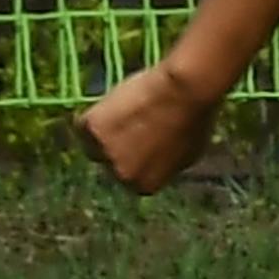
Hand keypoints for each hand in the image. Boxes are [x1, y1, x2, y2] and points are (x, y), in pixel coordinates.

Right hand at [78, 58, 226, 196]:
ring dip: (103, 128)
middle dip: (116, 143)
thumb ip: (164, 167)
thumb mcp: (187, 154)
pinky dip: (94, 113)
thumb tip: (154, 166)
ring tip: (127, 108)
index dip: (133, 154)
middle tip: (130, 120)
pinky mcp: (91, 130)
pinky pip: (83, 124)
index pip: (129, 175)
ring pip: (93, 142)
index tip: (139, 137)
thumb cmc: (194, 117)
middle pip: (108, 161)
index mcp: (145, 186)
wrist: (185, 91)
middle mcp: (123, 176)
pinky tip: (116, 102)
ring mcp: (105, 154)